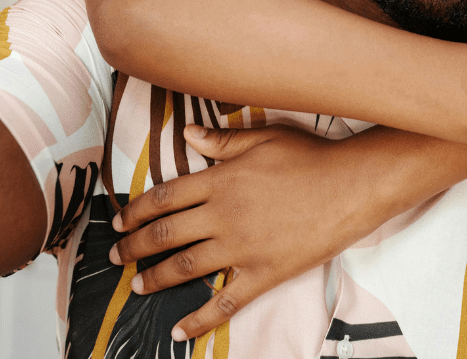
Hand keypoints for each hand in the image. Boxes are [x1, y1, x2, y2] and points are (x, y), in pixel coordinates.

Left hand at [109, 124, 368, 340]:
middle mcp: (223, 215)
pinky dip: (198, 319)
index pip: (165, 197)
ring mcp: (241, 248)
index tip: (118, 220)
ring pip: (184, 267)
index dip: (136, 210)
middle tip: (116, 256)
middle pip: (165, 234)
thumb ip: (222, 141)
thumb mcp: (265, 138)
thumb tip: (187, 136)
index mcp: (221, 180)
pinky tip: (179, 330)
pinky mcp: (263, 273)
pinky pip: (224, 302)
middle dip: (133, 247)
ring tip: (137, 285)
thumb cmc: (311, 157)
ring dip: (154, 278)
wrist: (351, 186)